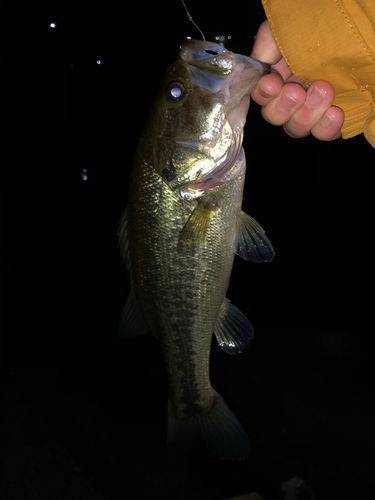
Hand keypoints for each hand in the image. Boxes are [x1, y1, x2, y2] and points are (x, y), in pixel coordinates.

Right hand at [250, 20, 343, 140]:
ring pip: (298, 128)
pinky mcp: (332, 116)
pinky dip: (328, 127)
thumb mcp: (282, 30)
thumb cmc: (315, 23)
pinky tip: (335, 113)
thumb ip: (265, 47)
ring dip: (307, 115)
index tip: (273, 83)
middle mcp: (291, 95)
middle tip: (298, 90)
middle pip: (276, 117)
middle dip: (284, 106)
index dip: (265, 95)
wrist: (348, 27)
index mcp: (276, 77)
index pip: (261, 97)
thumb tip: (260, 69)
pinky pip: (325, 132)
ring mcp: (311, 108)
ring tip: (324, 91)